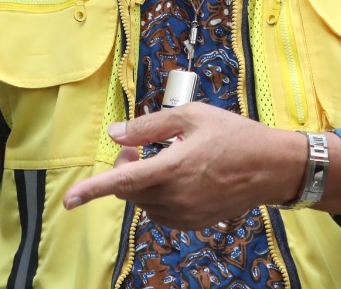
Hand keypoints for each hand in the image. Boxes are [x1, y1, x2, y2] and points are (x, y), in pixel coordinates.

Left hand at [62, 104, 304, 229]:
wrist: (272, 167)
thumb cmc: (233, 134)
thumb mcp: (191, 116)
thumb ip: (149, 126)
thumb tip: (116, 135)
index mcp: (172, 169)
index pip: (122, 183)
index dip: (92, 190)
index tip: (69, 199)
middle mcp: (175, 198)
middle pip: (130, 192)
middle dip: (125, 171)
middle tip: (138, 149)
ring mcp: (186, 214)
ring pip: (145, 203)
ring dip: (142, 185)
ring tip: (164, 161)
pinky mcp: (194, 224)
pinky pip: (162, 213)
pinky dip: (158, 197)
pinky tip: (178, 179)